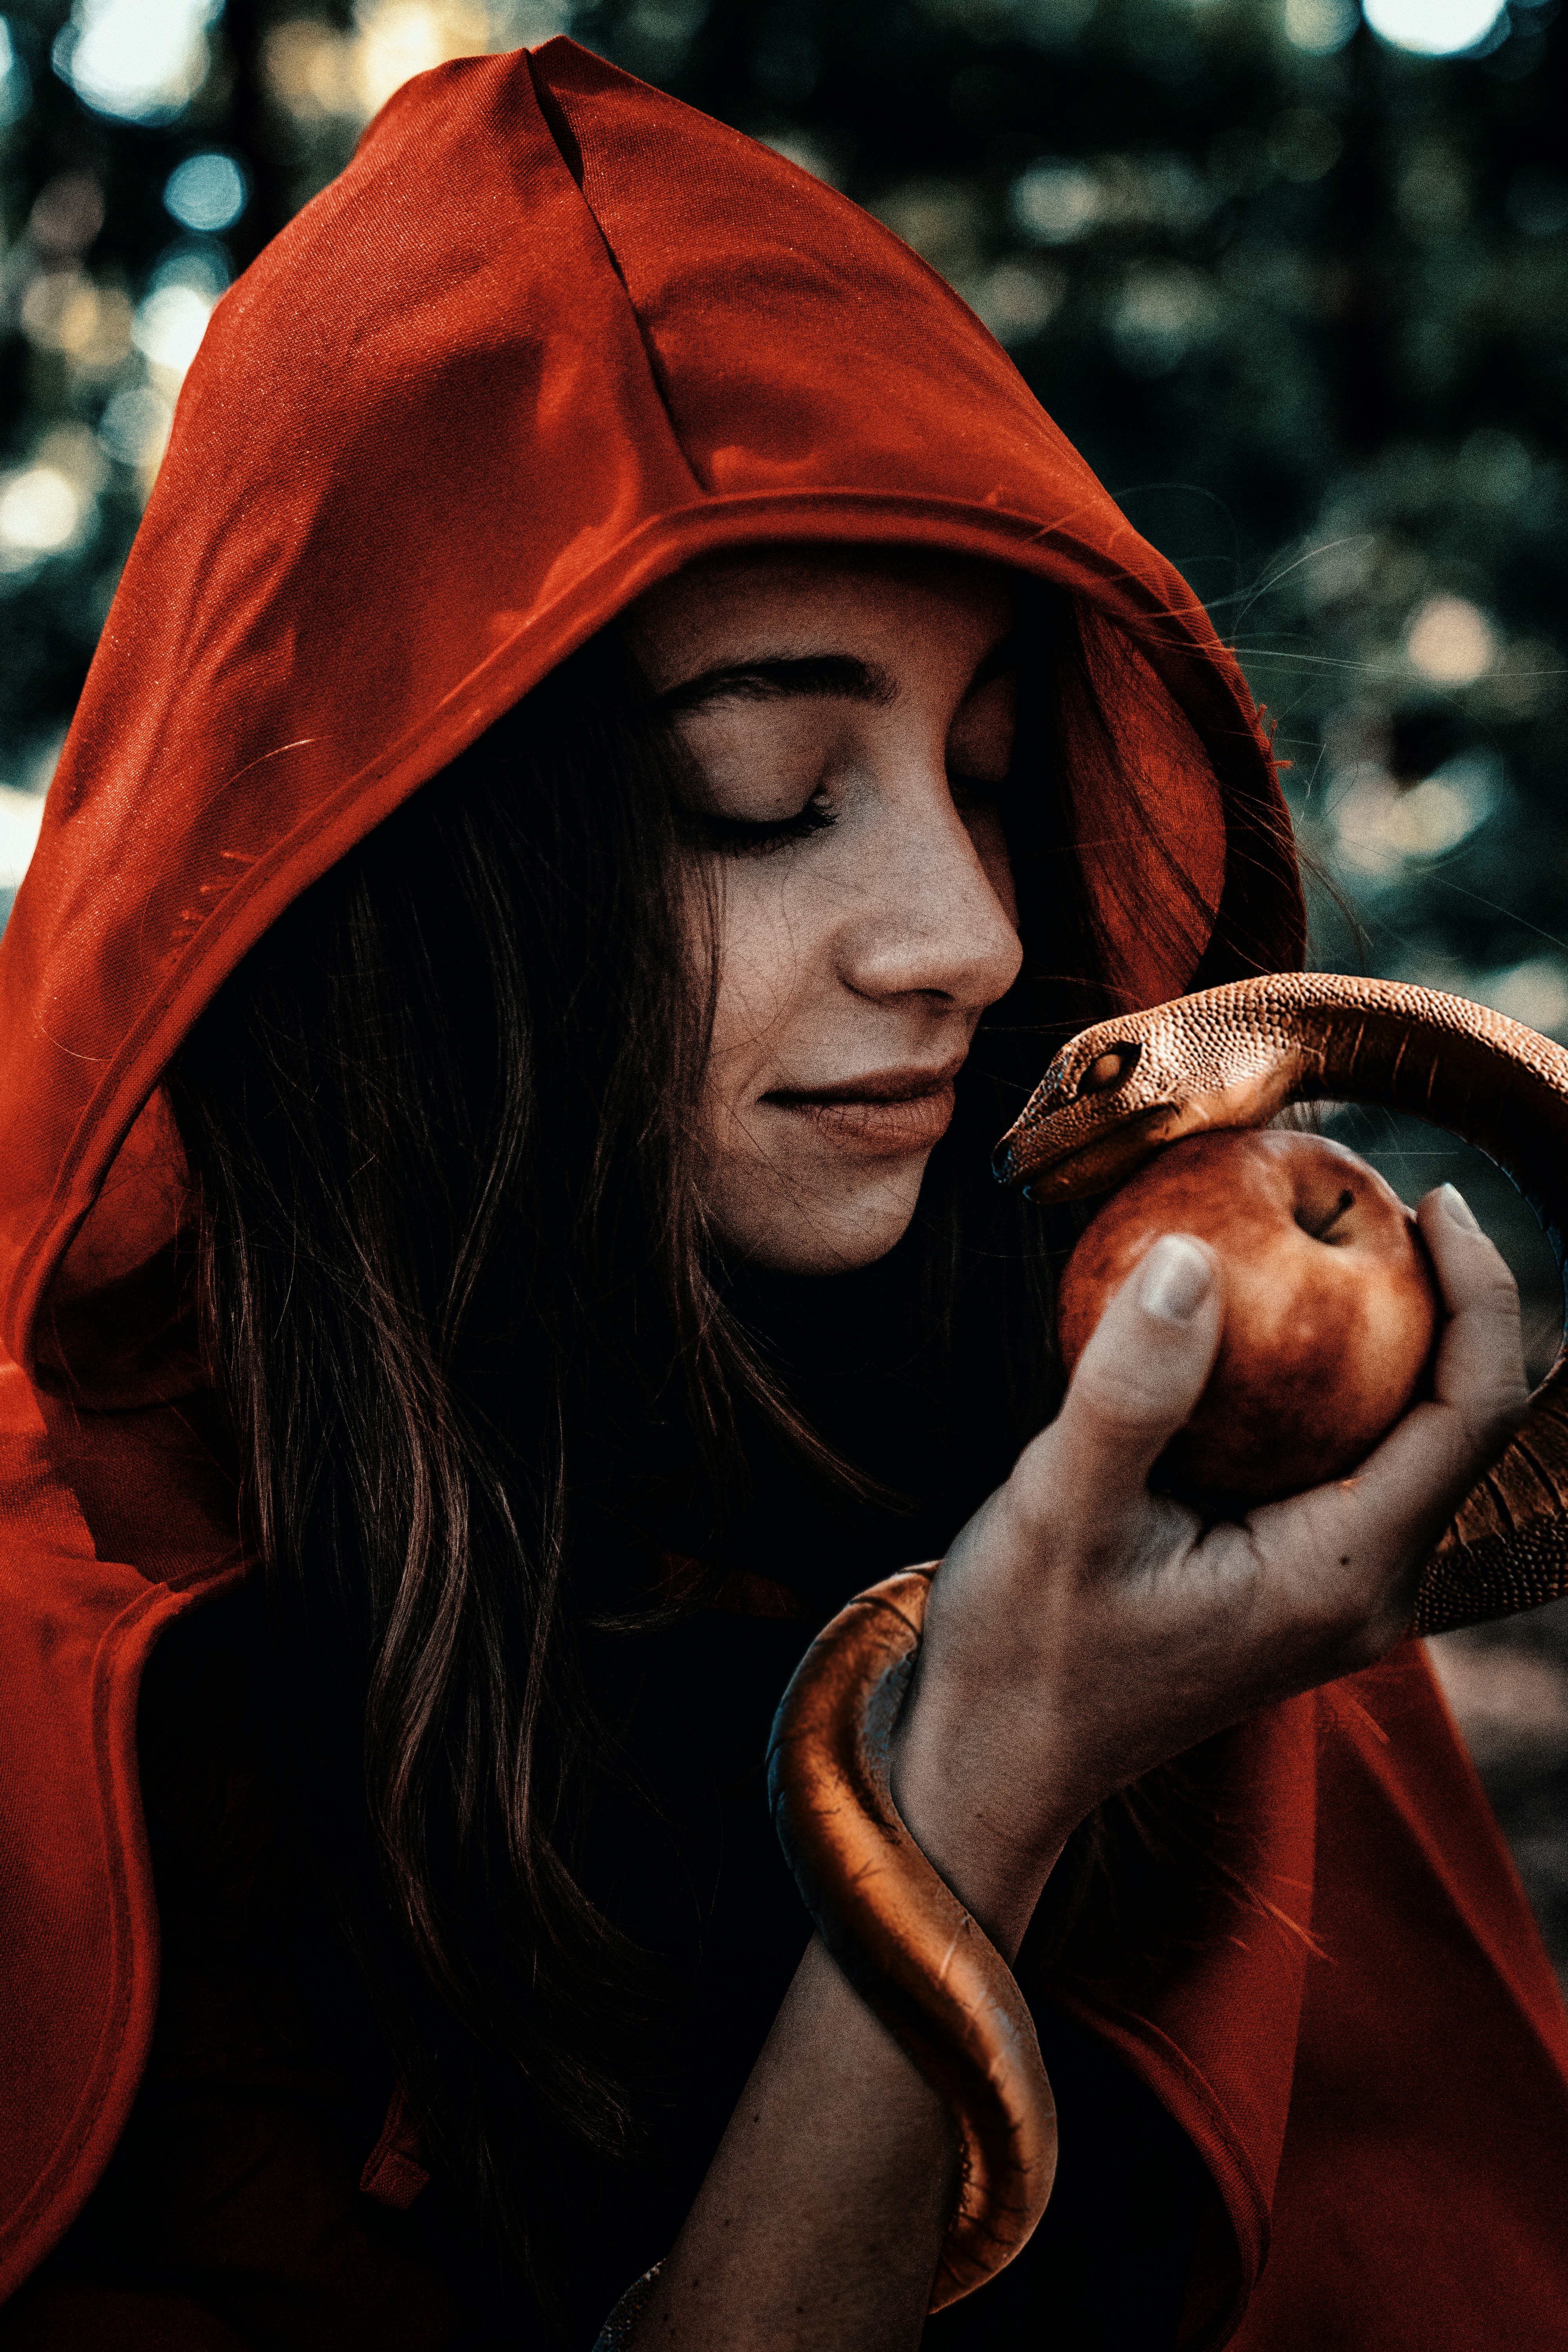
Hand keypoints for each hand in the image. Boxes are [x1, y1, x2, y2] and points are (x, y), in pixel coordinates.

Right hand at [891, 1182, 1526, 1950]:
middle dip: (1435, 1294)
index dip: (1480, 1294)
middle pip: (1458, 1416)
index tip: (1430, 1199)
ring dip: (1379, 1329)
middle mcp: (1368, 1586)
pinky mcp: (1294, 1571)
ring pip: (1405, 1429)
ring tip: (1317, 1229)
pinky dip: (1321, 1371)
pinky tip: (1257, 1314)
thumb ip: (1128, 1392)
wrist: (994, 1758)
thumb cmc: (1025, 1652)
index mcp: (1344, 1576)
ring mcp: (1335, 1584)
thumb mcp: (1059, 1515)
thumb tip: (1187, 1256)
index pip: (1473, 1414)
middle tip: (1362, 1189)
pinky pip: (1345, 1451)